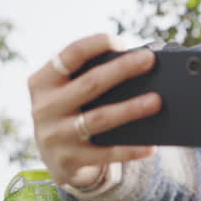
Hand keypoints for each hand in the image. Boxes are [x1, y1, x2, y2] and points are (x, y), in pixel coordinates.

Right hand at [27, 33, 161, 187]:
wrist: (55, 159)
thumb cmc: (72, 112)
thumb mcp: (68, 93)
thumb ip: (88, 77)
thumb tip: (135, 65)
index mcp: (43, 82)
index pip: (70, 55)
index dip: (96, 44)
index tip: (122, 41)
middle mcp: (45, 107)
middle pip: (90, 84)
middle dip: (122, 69)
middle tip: (149, 60)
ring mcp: (55, 136)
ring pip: (99, 118)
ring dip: (131, 109)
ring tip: (157, 100)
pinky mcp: (69, 160)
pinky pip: (106, 153)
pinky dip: (130, 149)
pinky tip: (151, 145)